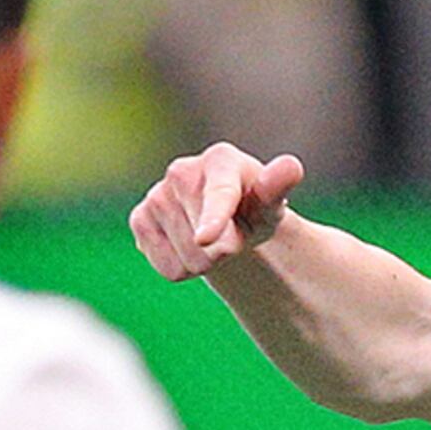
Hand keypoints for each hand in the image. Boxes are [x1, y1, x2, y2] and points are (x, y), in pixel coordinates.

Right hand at [128, 143, 303, 281]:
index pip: (218, 195)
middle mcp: (181, 171)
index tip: (206, 240)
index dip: (213, 219)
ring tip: (212, 237)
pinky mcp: (139, 220)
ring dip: (206, 261)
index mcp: (220, 161)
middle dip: (225, 251)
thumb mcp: (272, 201)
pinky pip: (168, 267)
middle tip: (232, 233)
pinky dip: (184, 268)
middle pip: (205, 244)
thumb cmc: (254, 205)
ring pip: (187, 260)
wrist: (227, 215)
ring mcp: (156, 195)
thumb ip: (278, 187)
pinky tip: (188, 244)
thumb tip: (291, 168)